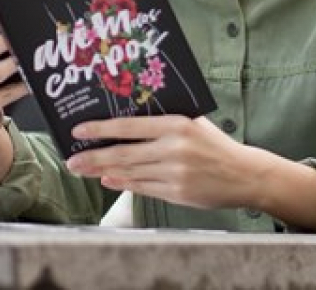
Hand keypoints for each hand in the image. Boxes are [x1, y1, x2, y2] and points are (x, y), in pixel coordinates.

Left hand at [64, 115, 254, 209]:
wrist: (244, 174)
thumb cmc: (214, 145)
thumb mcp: (191, 123)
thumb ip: (161, 122)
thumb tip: (123, 122)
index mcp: (176, 125)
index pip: (129, 126)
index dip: (100, 129)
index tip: (78, 130)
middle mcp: (174, 149)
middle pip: (123, 154)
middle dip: (93, 157)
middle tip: (71, 159)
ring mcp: (175, 173)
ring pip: (129, 172)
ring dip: (102, 171)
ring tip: (83, 169)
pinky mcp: (178, 193)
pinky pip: (142, 188)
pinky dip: (123, 184)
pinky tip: (108, 180)